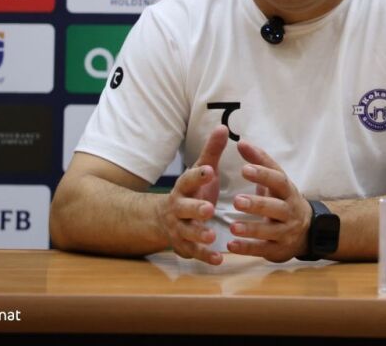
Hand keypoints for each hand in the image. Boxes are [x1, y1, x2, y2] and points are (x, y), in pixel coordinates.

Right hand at [158, 125, 227, 264]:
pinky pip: (194, 252)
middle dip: (195, 209)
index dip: (198, 175)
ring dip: (198, 235)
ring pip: (187, 232)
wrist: (163, 218)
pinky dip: (205, 256)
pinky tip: (218, 259)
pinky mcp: (184, 246)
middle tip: (209, 209)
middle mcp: (178, 208)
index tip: (209, 169)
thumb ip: (212, 152)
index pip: (189, 180)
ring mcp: (179, 228)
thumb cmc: (192, 191)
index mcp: (184, 188)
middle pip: (184, 208)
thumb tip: (223, 126)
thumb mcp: (201, 171)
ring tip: (211, 236)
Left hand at [227, 140, 311, 262]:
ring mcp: (286, 232)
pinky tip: (231, 245)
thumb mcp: (276, 180)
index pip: (278, 180)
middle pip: (276, 207)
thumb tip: (241, 142)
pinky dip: (247, 248)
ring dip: (251, 229)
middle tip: (236, 200)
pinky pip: (263, 249)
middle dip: (257, 204)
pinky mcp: (278, 249)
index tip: (244, 169)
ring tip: (233, 227)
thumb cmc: (284, 200)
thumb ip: (260, 162)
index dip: (263, 175)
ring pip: (270, 231)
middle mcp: (289, 211)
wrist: (308, 230)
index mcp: (288, 191)